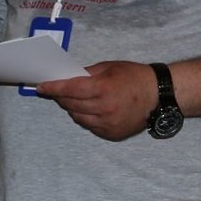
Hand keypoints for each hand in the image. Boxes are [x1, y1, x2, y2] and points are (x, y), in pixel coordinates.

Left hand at [35, 60, 156, 140]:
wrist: (159, 96)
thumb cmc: (134, 77)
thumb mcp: (110, 67)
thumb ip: (87, 73)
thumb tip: (67, 78)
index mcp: (103, 88)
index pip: (69, 89)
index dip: (53, 88)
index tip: (41, 87)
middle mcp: (104, 108)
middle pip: (71, 104)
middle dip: (61, 97)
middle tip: (57, 91)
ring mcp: (108, 123)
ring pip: (78, 117)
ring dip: (71, 108)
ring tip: (74, 100)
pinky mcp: (112, 133)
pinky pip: (89, 126)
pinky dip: (85, 117)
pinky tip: (89, 109)